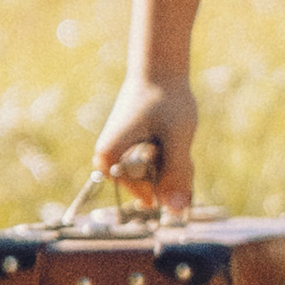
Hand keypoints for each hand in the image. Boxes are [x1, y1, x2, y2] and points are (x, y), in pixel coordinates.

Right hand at [92, 75, 197, 215]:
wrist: (160, 72)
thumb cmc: (166, 101)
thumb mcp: (177, 138)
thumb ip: (176, 175)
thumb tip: (176, 212)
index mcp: (108, 158)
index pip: (145, 193)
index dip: (167, 177)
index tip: (171, 149)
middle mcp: (107, 162)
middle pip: (150, 188)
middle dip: (172, 171)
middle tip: (175, 141)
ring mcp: (120, 158)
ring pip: (155, 180)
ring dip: (174, 164)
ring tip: (173, 137)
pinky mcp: (131, 154)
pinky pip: (156, 170)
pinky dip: (171, 159)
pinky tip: (172, 140)